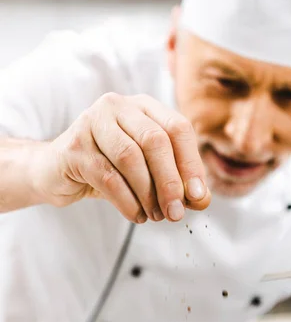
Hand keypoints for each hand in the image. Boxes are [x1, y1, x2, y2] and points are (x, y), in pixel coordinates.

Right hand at [32, 93, 210, 222]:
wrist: (56, 171)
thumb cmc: (109, 168)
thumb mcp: (147, 173)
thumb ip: (177, 183)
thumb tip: (202, 200)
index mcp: (143, 106)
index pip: (178, 128)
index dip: (191, 164)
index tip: (198, 197)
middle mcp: (118, 105)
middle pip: (155, 140)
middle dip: (170, 181)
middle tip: (176, 213)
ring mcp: (92, 122)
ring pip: (130, 158)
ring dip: (148, 193)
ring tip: (155, 216)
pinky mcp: (74, 146)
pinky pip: (108, 176)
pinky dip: (127, 201)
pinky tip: (136, 215)